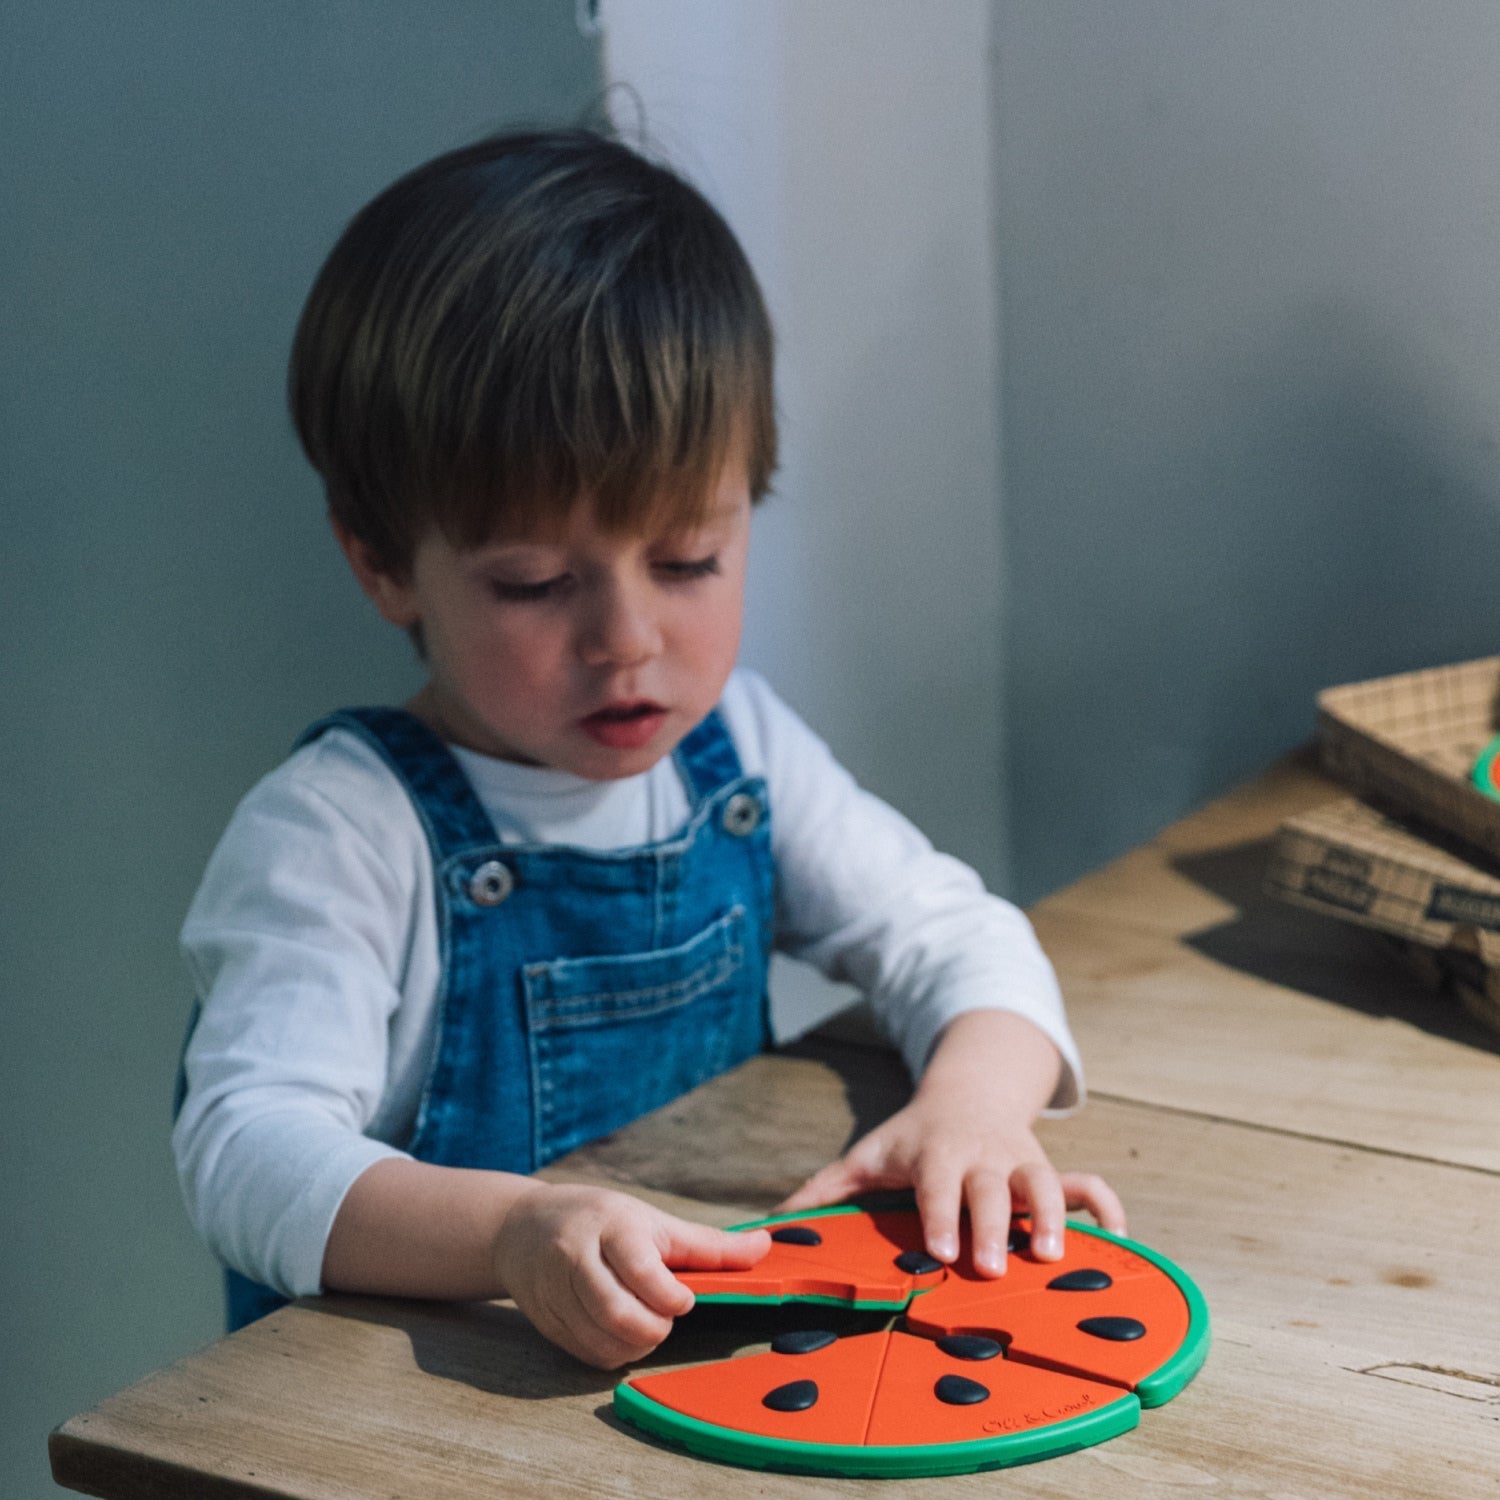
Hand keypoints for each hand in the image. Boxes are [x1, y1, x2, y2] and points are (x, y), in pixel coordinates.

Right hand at [492, 1183, 769, 1367]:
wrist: (521, 1228)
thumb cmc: (601, 1220)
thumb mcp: (653, 1220)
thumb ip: (706, 1243)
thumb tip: (766, 1247)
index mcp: (611, 1225)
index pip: (642, 1270)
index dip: (672, 1297)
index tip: (686, 1300)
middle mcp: (577, 1256)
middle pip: (618, 1312)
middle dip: (654, 1328)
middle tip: (666, 1318)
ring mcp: (555, 1290)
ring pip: (601, 1339)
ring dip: (635, 1345)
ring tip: (648, 1326)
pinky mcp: (544, 1319)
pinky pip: (585, 1353)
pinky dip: (612, 1353)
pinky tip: (621, 1336)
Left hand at [776, 1011, 1124, 1275]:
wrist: (967, 1093)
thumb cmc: (911, 1138)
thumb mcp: (868, 1154)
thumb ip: (826, 1191)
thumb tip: (774, 1223)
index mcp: (936, 1153)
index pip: (936, 1184)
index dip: (938, 1214)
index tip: (938, 1250)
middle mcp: (983, 1156)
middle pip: (991, 1188)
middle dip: (993, 1225)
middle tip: (995, 1268)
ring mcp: (1021, 1161)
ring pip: (1046, 1184)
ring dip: (1054, 1217)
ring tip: (1055, 1259)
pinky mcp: (1051, 1171)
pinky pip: (1089, 1186)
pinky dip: (1106, 1210)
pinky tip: (1118, 1242)